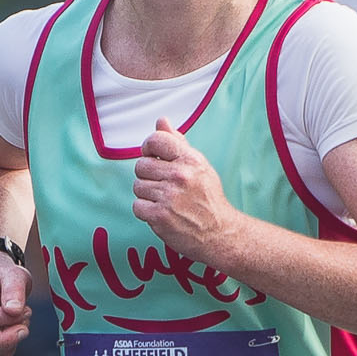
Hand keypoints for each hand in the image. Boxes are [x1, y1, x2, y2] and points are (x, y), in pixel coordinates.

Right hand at [0, 251, 31, 355]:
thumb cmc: (3, 279)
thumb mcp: (13, 274)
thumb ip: (14, 289)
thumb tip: (14, 311)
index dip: (8, 319)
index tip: (26, 310)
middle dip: (7, 339)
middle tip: (25, 327)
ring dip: (9, 344)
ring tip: (20, 325)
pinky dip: (7, 351)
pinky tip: (13, 334)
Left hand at [132, 118, 238, 261]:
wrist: (219, 233)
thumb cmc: (207, 198)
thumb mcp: (198, 166)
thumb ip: (177, 143)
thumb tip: (161, 121)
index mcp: (190, 159)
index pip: (156, 140)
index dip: (149, 148)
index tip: (153, 157)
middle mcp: (180, 176)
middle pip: (141, 165)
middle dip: (148, 176)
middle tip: (163, 186)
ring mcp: (169, 196)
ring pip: (137, 186)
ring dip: (147, 195)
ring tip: (165, 201)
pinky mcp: (160, 216)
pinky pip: (137, 206)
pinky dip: (145, 212)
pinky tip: (161, 213)